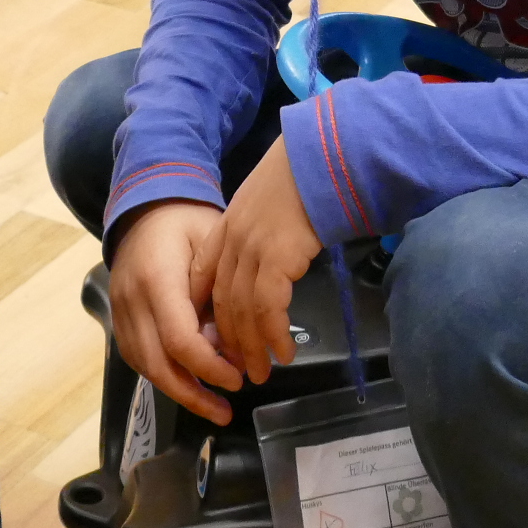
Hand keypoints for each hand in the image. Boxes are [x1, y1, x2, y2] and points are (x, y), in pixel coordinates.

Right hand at [110, 201, 241, 423]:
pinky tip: (188, 385)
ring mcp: (120, 310)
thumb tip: (230, 344)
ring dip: (179, 391)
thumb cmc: (187, 222)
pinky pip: (137, 356)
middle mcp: (132, 300)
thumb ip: (219, 292)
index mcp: (158, 279)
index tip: (238, 378)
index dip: (209, 367)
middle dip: (193, 394)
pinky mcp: (118, 318)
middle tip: (226, 410)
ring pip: (145, 366)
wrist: (145, 207)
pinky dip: (163, 375)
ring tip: (213, 406)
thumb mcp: (213, 242)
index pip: (180, 339)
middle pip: (158, 364)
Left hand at [207, 140, 322, 386]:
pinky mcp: (275, 259)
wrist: (324, 155)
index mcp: (227, 226)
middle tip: (237, 368)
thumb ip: (263, 229)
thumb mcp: (272, 201)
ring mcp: (251, 249)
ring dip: (252, 347)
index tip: (212, 337)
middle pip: (219, 302)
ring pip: (241, 312)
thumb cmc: (308, 174)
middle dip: (227, 341)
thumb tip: (275, 259)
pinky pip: (267, 309)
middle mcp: (233, 240)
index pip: (204, 277)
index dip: (206, 311)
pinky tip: (284, 352)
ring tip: (261, 372)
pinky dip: (274, 336)